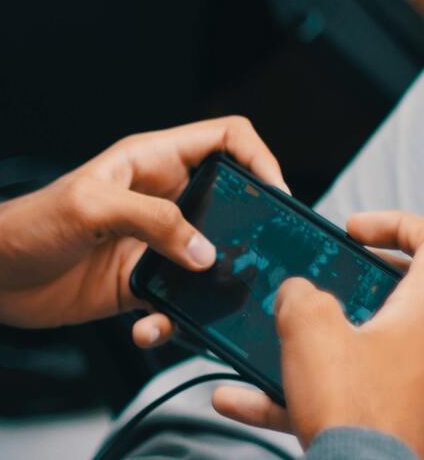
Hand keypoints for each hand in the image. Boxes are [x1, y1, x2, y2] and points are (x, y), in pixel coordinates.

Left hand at [0, 116, 287, 342]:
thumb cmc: (25, 225)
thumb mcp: (88, 206)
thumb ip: (152, 220)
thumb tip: (203, 250)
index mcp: (148, 162)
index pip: (223, 140)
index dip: (258, 158)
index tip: (273, 194)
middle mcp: (156, 200)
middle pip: (227, 204)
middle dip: (247, 232)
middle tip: (257, 261)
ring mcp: (150, 244)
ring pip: (208, 259)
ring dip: (213, 287)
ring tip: (200, 304)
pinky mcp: (138, 283)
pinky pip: (177, 302)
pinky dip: (172, 320)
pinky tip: (148, 327)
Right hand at [213, 211, 423, 455]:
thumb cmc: (355, 409)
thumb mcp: (310, 327)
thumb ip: (299, 294)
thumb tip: (296, 295)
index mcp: (423, 312)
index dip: (391, 225)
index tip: (351, 232)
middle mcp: (422, 346)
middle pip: (397, 292)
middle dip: (349, 281)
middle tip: (318, 280)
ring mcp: (407, 385)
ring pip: (360, 346)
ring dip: (313, 339)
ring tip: (270, 338)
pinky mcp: (384, 418)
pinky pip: (335, 394)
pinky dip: (290, 394)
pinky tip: (238, 399)